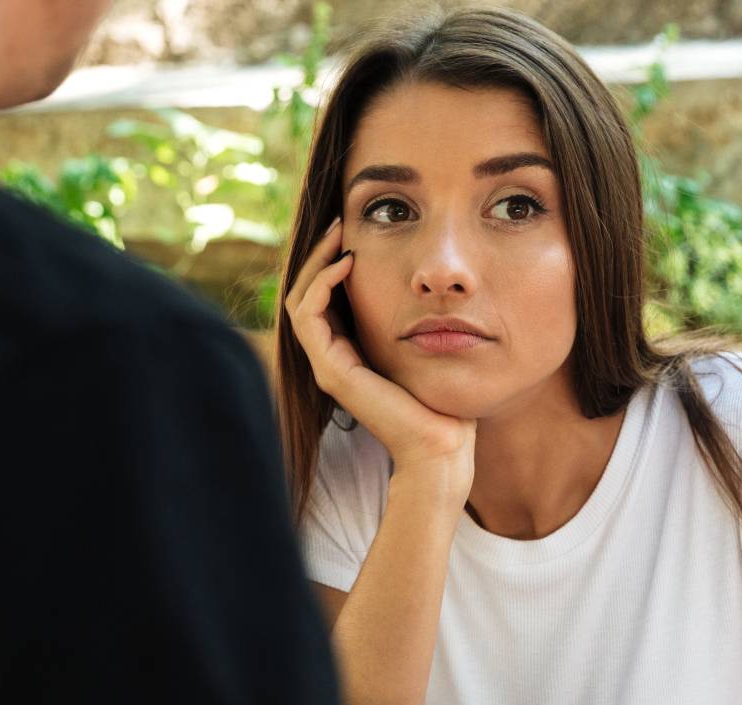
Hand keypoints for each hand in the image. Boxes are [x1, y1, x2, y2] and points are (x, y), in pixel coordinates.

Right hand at [285, 218, 476, 501]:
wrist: (442, 445)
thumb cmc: (441, 401)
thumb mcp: (424, 347)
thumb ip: (414, 322)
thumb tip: (429, 285)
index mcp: (349, 353)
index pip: (322, 298)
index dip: (330, 262)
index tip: (353, 232)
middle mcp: (331, 359)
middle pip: (304, 294)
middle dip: (319, 255)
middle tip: (339, 223)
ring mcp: (327, 366)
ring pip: (300, 300)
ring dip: (316, 263)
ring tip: (340, 237)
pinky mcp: (332, 372)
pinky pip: (309, 317)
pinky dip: (322, 285)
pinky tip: (348, 264)